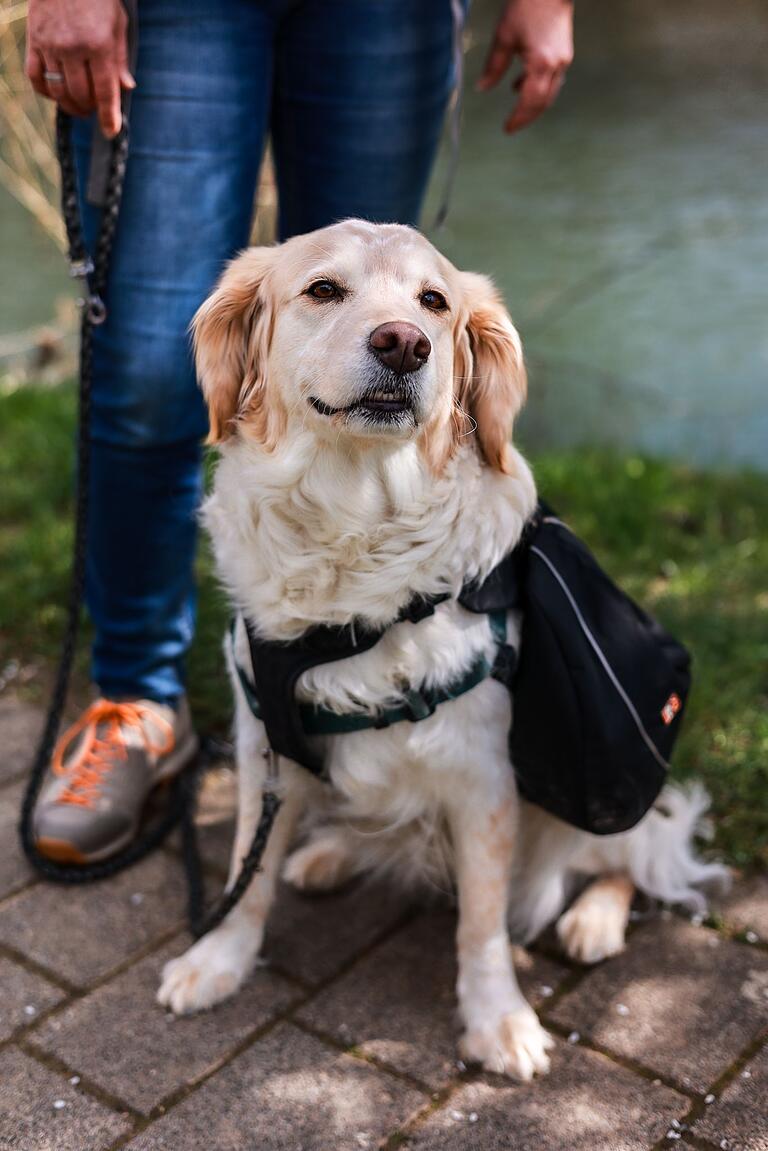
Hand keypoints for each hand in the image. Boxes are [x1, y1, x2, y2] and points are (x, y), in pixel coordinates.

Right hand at [26, 0, 134, 138]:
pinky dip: (46, 92)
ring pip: (58, 90)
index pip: (104, 91)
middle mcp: (72, 47)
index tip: (111, 131)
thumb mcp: (117, 24)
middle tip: (95, 109)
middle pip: (80, 94)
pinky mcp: (33, 40)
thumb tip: (126, 89)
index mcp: (98, 44)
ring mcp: (49, 44)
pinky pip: (35, 77)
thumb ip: (120, 59)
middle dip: (90, 109)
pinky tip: (57, 95)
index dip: (108, 116)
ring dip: (70, 105)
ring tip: (79, 106)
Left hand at [477, 0, 573, 133]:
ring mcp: (563, 60)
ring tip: (517, 109)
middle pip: (543, 103)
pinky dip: (538, 88)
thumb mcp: (504, 36)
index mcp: (541, 64)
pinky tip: (521, 84)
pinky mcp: (564, 53)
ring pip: (550, 93)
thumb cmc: (526, 6)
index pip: (530, 102)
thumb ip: (493, 66)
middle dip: (527, 117)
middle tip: (512, 125)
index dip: (519, 118)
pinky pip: (552, 80)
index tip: (507, 129)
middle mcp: (556, 66)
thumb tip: (482, 88)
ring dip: (533, 104)